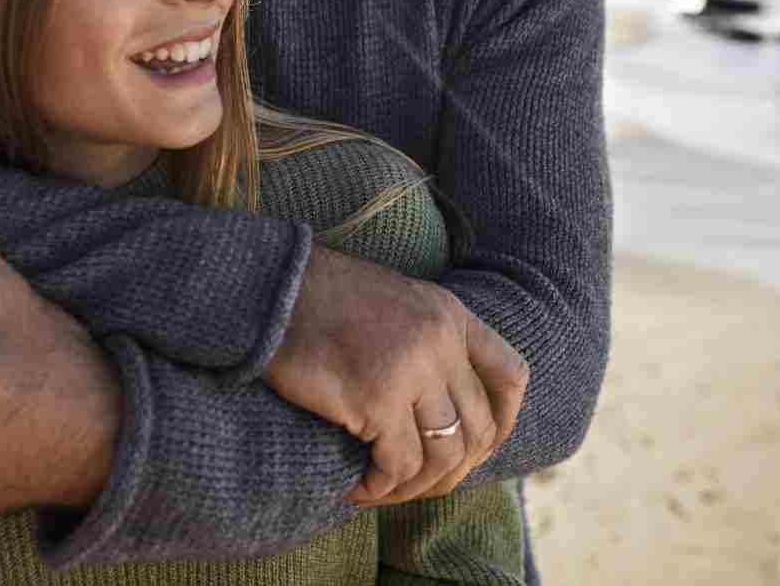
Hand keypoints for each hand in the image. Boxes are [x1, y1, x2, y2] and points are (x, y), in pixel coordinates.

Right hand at [262, 247, 528, 506]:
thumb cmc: (318, 302)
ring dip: (415, 487)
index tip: (475, 450)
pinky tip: (357, 489)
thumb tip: (443, 415)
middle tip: (415, 486)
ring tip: (381, 491)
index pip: (511, 375)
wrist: (268, 286)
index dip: (504, 423)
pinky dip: (379, 488)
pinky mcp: (376, 397)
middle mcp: (440, 339)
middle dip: (453, 471)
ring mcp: (412, 368)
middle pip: (479, 428)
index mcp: (449, 314)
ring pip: (443, 455)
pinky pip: (397, 465)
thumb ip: (427, 344)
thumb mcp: (394, 306)